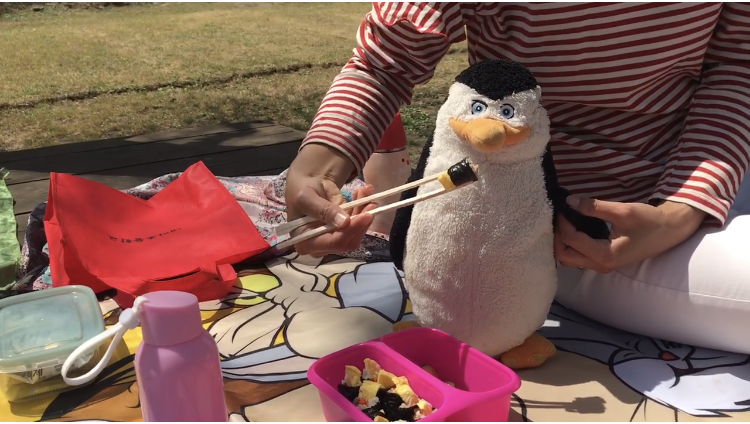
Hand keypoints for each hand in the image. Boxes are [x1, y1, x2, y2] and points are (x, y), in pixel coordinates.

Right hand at [285, 143, 375, 256]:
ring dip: (364, 213)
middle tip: (371, 203)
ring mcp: (334, 240)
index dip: (350, 231)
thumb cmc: (301, 193)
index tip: (365, 216)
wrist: (308, 186)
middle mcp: (320, 246)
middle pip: (347, 241)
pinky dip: (363, 210)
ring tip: (366, 192)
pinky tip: (364, 195)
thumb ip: (323, 210)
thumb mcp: (307, 198)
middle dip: (361, 222)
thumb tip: (344, 222)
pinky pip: (359, 226)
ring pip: (356, 233)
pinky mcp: (345, 232)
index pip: (332, 243)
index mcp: (305, 242)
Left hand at [554, 196, 705, 272]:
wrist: (670, 231)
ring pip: (570, 258)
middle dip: (557, 236)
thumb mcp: (622, 211)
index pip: (570, 240)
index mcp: (604, 255)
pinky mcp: (604, 261)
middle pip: (563, 255)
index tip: (563, 206)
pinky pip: (579, 256)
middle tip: (561, 216)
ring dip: (563, 241)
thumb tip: (569, 201)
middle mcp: (600, 265)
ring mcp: (602, 265)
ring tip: (566, 220)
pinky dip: (572, 243)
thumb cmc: (649, 221)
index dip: (563, 222)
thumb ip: (594, 207)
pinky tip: (576, 226)